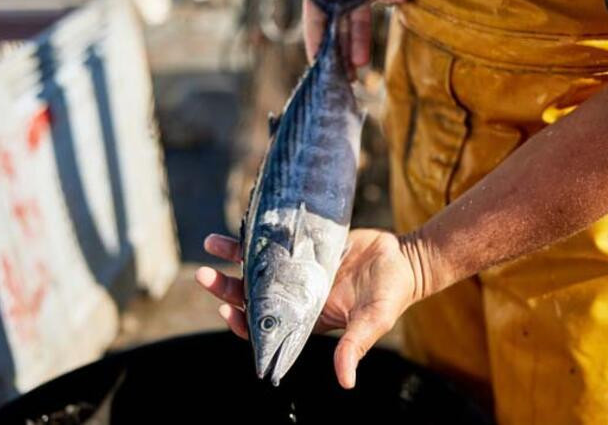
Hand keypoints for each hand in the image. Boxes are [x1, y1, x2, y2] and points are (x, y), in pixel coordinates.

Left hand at [196, 229, 420, 388]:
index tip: (228, 311)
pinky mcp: (304, 246)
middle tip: (204, 276)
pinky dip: (256, 235)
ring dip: (232, 259)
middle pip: (253, 295)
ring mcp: (299, 269)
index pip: (266, 326)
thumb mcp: (372, 321)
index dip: (244, 322)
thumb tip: (346, 381)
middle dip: (227, 288)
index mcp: (307, 318)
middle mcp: (297, 295)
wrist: (403, 258)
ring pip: (258, 266)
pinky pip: (275, 240)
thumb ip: (355, 346)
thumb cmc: (390, 293)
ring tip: (210, 245)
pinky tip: (238, 226)